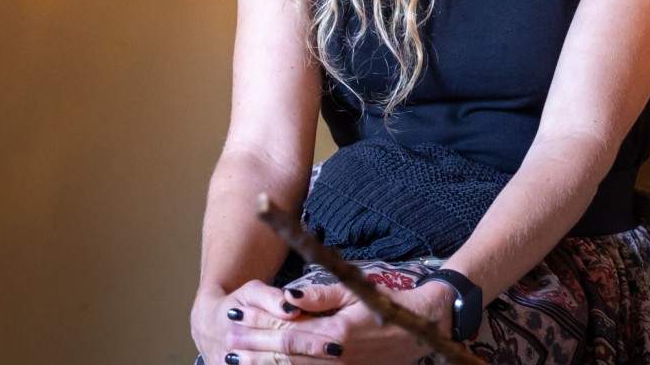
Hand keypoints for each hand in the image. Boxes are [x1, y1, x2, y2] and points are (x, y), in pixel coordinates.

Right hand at [192, 280, 343, 364]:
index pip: (283, 333)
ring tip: (330, 363)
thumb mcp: (251, 292)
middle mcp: (235, 351)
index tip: (335, 341)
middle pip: (281, 356)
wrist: (208, 327)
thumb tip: (291, 305)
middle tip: (337, 353)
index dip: (310, 338)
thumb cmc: (237, 304)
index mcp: (239, 326)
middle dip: (310, 356)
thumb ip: (272, 297)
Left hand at [195, 279, 456, 364]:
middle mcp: (335, 357)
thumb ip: (320, 296)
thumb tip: (287, 296)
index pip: (286, 330)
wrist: (423, 328)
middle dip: (252, 350)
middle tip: (226, 343)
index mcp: (335, 332)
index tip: (234, 317)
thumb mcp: (355, 292)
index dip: (257, 326)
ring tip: (236, 361)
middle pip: (284, 355)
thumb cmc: (388, 304)